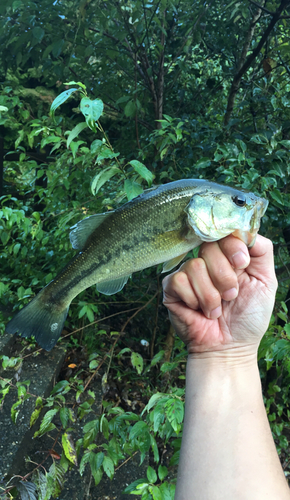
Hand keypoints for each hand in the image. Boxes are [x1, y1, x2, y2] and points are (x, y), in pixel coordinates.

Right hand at [162, 235, 276, 353]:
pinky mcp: (172, 288)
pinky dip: (194, 299)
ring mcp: (188, 273)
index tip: (241, 263)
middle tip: (231, 296)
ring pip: (195, 265)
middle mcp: (207, 260)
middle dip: (225, 276)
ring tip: (216, 308)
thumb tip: (247, 230)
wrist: (230, 348)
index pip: (224, 232)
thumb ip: (262, 251)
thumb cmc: (248, 318)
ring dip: (211, 294)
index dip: (232, 245)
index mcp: (229, 255)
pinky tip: (199, 311)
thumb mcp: (265, 282)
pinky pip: (179, 280)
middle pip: (209, 246)